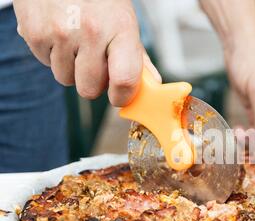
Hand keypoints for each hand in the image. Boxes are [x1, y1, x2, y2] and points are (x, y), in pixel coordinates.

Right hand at [13, 0, 160, 105]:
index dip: (121, 96)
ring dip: (71, 68)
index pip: (124, 80)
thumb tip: (152, 83)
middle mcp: (90, 31)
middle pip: (89, 89)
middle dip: (93, 82)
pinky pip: (46, 63)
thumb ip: (137, 55)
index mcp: (120, 28)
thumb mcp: (124, 20)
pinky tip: (58, 32)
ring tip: (75, 41)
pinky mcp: (34, 33)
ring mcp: (60, 33)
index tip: (119, 96)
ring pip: (65, 79)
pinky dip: (52, 54)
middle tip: (95, 61)